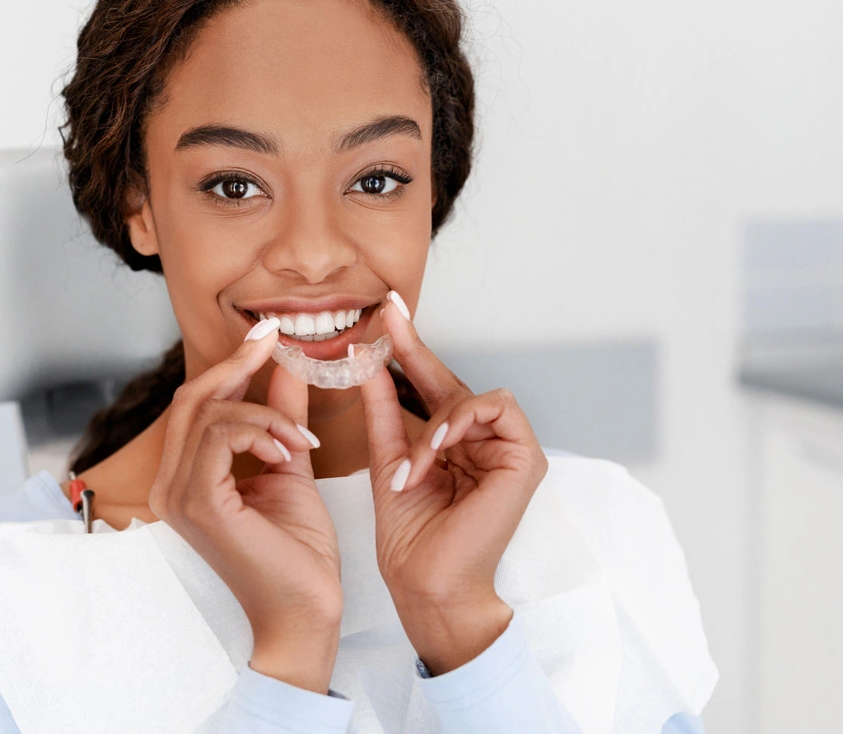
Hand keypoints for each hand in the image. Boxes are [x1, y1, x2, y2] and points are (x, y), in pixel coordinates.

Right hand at [148, 319, 342, 692]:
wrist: (306, 612)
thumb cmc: (297, 554)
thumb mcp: (289, 466)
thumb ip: (280, 418)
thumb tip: (286, 368)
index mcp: (186, 478)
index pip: (196, 406)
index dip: (231, 364)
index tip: (268, 335)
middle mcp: (170, 485)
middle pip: (192, 399)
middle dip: (237, 364)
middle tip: (276, 340)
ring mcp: (178, 495)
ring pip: (210, 412)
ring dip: (265, 412)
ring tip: (300, 439)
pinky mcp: (198, 503)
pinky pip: (222, 435)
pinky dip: (261, 430)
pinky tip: (289, 451)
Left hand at [359, 292, 548, 673]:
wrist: (425, 584)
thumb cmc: (410, 536)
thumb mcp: (389, 458)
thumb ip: (384, 409)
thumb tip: (368, 361)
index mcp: (453, 444)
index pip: (431, 386)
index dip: (410, 348)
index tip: (386, 311)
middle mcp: (483, 443)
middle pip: (453, 383)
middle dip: (416, 351)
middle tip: (388, 317)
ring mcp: (508, 450)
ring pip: (473, 396)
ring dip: (436, 422)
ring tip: (414, 463)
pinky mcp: (526, 459)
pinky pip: (495, 410)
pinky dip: (460, 424)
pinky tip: (438, 447)